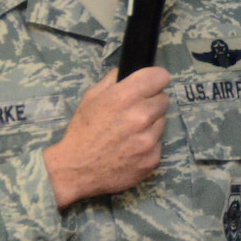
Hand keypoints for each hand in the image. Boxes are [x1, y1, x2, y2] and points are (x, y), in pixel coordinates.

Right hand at [43, 68, 170, 208]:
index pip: (160, 76)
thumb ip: (114, 80)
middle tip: (135, 111)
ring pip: (162, 122)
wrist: (77, 169)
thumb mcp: (91, 97)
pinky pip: (158, 144)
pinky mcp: (153, 159)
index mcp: (125, 97)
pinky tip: (132, 148)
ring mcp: (149, 140)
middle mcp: (141, 117)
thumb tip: (131, 72)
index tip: (150, 85)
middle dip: (151, 102)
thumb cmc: (83, 131)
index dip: (155, 79)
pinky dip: (148, 145)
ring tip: (131, 132)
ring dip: (151, 124)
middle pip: (164, 99)